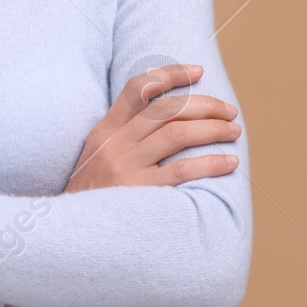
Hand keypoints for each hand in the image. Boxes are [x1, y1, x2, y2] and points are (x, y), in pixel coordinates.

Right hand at [65, 63, 239, 192]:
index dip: (170, 74)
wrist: (73, 235)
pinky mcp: (140, 192)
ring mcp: (126, 167)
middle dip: (205, 104)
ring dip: (212, 129)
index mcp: (104, 131)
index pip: (138, 88)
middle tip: (229, 111)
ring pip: (177, 133)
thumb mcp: (97, 158)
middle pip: (166, 109)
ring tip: (233, 132)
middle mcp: (115, 144)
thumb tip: (168, 117)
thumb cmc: (94, 197)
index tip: (197, 71)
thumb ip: (124, 137)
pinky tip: (229, 162)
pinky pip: (182, 171)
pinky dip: (210, 162)